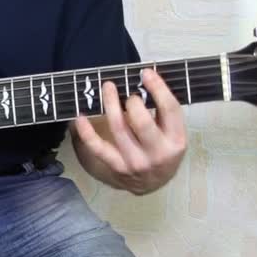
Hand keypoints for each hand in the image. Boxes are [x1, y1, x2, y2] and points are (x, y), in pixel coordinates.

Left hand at [71, 69, 186, 194]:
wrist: (153, 183)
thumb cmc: (162, 149)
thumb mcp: (172, 133)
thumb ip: (164, 111)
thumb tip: (147, 77)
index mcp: (176, 141)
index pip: (169, 109)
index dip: (158, 88)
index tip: (146, 73)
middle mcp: (158, 153)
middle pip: (142, 121)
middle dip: (132, 101)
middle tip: (127, 93)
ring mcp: (136, 162)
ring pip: (119, 129)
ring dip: (111, 105)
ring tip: (108, 88)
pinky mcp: (117, 167)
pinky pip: (98, 148)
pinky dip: (87, 132)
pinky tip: (80, 117)